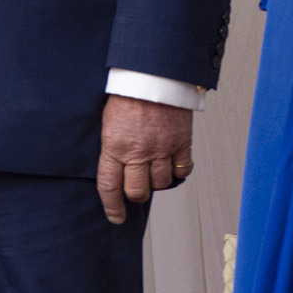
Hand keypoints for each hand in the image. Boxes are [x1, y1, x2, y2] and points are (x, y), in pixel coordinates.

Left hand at [98, 97, 193, 222]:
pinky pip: (182, 169)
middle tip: (136, 187)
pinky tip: (172, 164)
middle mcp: (138, 152)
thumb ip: (112, 147)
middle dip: (136, 194)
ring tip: (153, 169)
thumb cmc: (128, 95)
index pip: (110, 186)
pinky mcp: (181, 143)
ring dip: (157, 181)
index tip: (116, 217)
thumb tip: (116, 168)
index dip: (112, 206)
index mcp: (114, 146)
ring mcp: (162, 149)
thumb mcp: (109, 122)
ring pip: (161, 183)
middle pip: (138, 191)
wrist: (154, 75)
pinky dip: (178, 171)